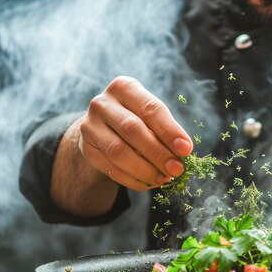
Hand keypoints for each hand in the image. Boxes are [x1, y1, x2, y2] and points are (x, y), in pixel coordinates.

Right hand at [78, 76, 192, 190]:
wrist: (103, 129)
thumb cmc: (137, 119)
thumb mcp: (150, 116)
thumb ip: (165, 130)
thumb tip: (183, 152)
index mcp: (124, 88)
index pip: (150, 108)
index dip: (169, 130)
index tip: (186, 149)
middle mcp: (103, 103)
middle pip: (132, 129)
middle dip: (158, 152)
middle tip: (177, 169)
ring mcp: (90, 126)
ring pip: (118, 151)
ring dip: (145, 169)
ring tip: (164, 178)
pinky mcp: (86, 149)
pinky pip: (110, 168)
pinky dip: (133, 179)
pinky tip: (149, 183)